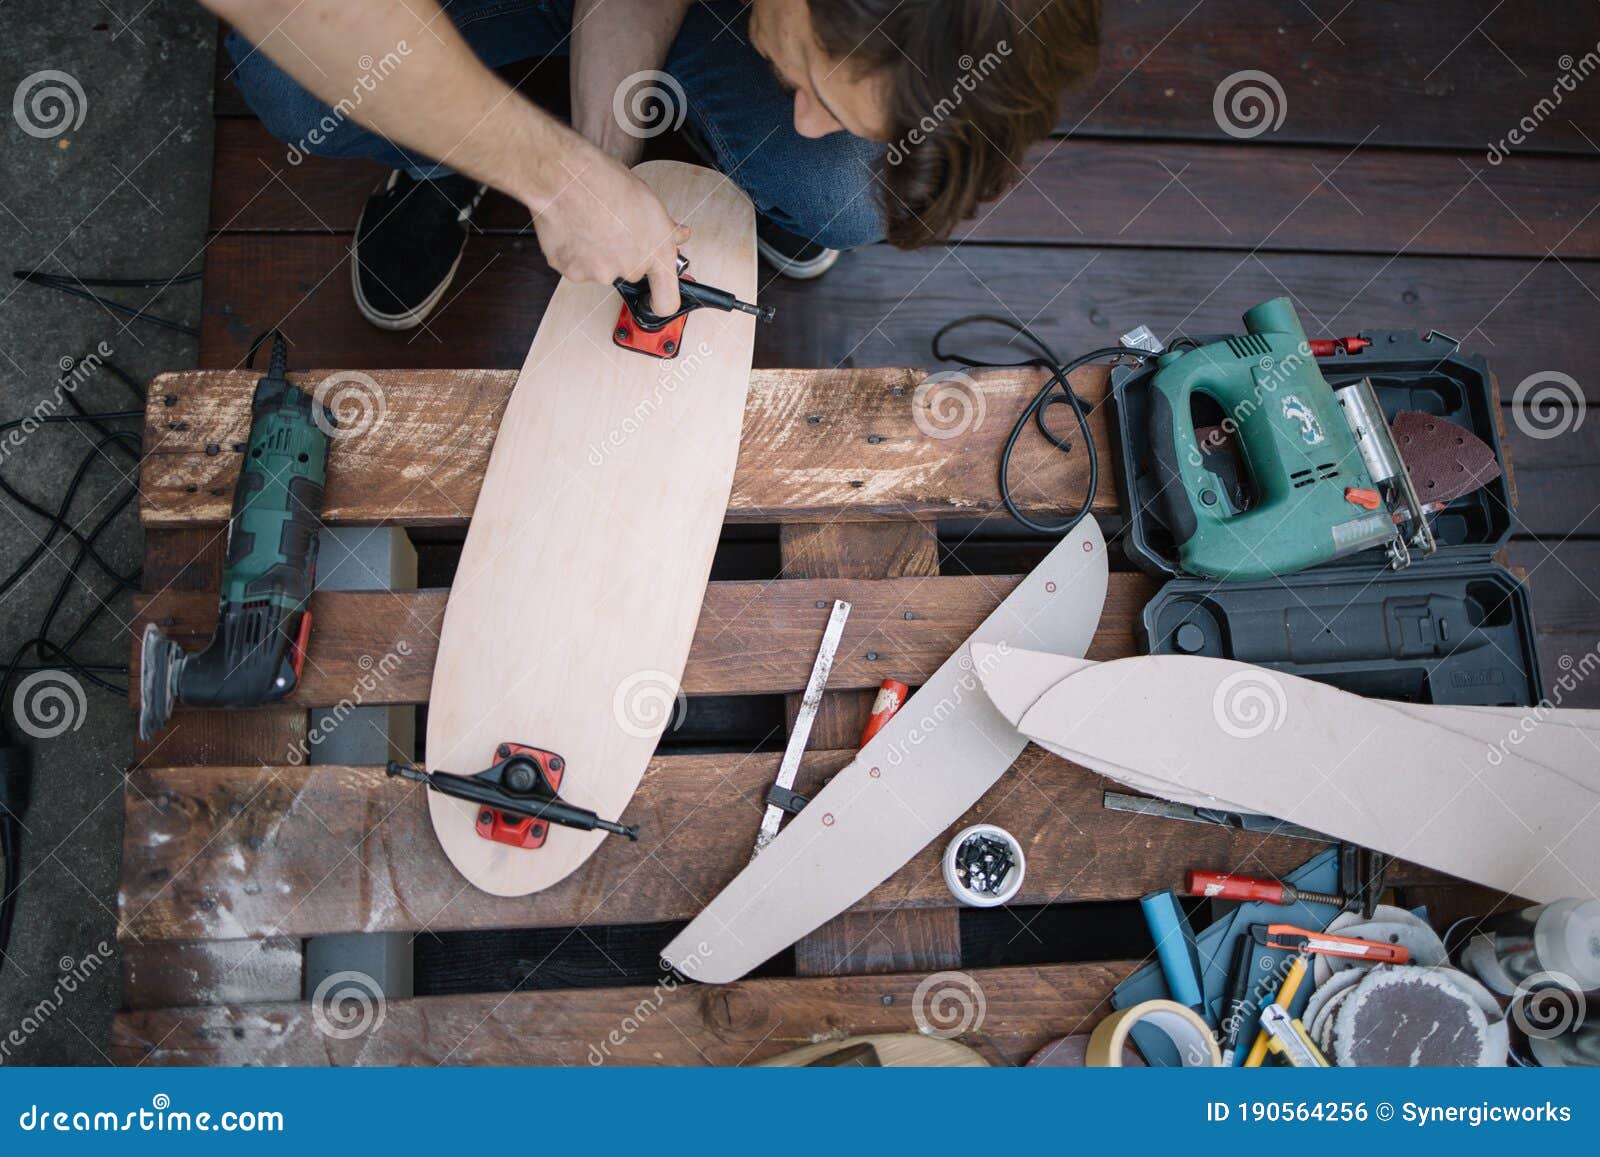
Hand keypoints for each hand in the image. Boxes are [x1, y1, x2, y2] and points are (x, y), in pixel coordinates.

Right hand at [529, 134, 689, 315]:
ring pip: (600, 269)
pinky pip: (576, 266)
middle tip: (614, 228)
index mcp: (656, 252)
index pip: (666, 302)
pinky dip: (574, 252)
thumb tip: (679, 235)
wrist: (565, 179)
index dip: (661, 302)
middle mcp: (630, 268)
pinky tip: (575, 228)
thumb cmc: (606, 183)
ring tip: (591, 222)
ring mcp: (600, 274)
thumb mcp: (649, 202)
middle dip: (623, 255)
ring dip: (597, 252)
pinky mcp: (572, 273)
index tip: (656, 298)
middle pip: (629, 273)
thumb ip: (665, 228)